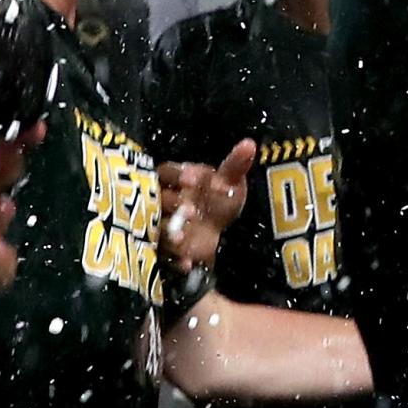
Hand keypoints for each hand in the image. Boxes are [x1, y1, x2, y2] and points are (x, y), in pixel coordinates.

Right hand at [158, 140, 256, 276]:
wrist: (218, 232)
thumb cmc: (219, 199)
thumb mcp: (229, 182)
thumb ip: (235, 165)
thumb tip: (249, 144)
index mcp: (175, 179)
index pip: (169, 172)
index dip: (179, 175)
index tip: (193, 179)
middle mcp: (162, 200)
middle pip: (159, 200)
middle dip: (174, 204)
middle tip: (190, 209)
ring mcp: (161, 225)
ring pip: (158, 227)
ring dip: (169, 233)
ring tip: (181, 239)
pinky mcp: (165, 249)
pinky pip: (165, 255)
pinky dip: (176, 260)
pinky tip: (187, 263)